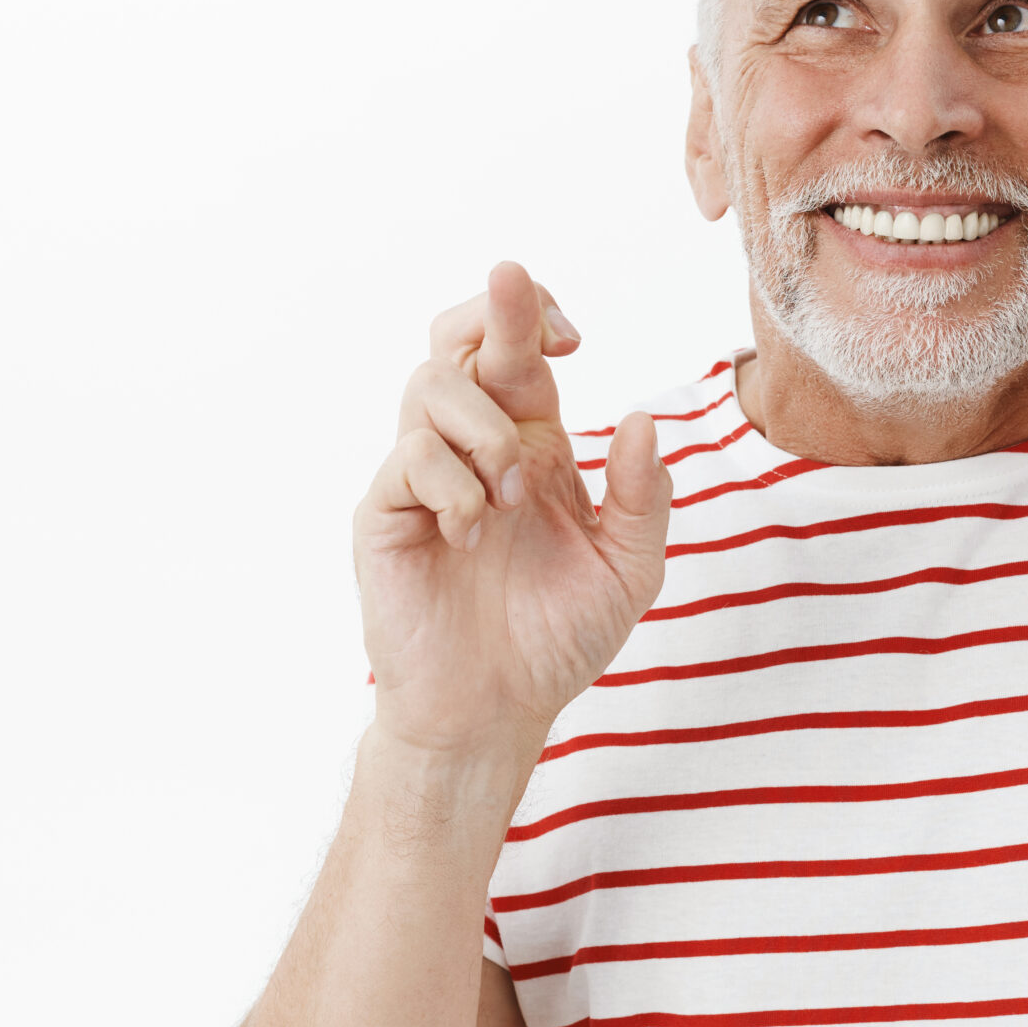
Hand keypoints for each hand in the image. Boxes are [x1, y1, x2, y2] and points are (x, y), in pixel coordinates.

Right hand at [355, 261, 671, 763]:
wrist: (494, 713)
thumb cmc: (556, 640)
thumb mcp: (628, 570)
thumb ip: (642, 497)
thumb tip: (642, 417)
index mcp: (529, 443)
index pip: (519, 349)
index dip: (534, 315)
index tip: (572, 332)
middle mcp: (471, 447)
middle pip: (457, 339)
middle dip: (493, 313)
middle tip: (539, 327)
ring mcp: (423, 477)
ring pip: (429, 387)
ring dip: (484, 428)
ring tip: (510, 496)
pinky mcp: (385, 514)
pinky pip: (408, 458)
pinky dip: (451, 484)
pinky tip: (470, 533)